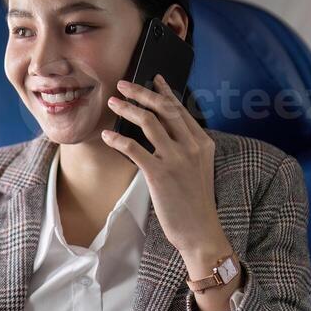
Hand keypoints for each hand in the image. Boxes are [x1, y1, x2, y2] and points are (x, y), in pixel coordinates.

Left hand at [101, 74, 230, 273]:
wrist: (201, 232)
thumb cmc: (195, 202)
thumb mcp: (198, 169)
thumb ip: (185, 148)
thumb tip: (162, 130)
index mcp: (203, 143)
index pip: (181, 109)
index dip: (164, 91)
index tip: (153, 78)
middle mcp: (192, 147)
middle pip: (164, 108)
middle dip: (141, 92)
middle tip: (123, 83)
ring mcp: (176, 159)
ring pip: (148, 122)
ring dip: (127, 108)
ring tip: (113, 102)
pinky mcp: (159, 174)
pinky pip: (133, 148)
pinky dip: (117, 139)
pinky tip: (107, 135)